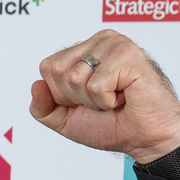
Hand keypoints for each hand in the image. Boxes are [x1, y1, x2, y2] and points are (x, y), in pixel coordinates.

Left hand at [30, 30, 179, 165]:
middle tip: (103, 100)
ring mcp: (115, 43)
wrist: (144, 139)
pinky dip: (107, 100)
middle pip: (58, 70)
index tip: (86, 101)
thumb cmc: (111, 125)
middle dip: (75, 97)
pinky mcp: (128, 53)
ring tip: (115, 98)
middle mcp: (99, 41)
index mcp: (83, 50)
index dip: (61, 94)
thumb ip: (43, 107)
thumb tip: (35, 86)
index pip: (48, 67)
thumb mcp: (65, 120)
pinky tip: (124, 96)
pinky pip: (96, 84)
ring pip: (75, 77)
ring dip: (94, 100)